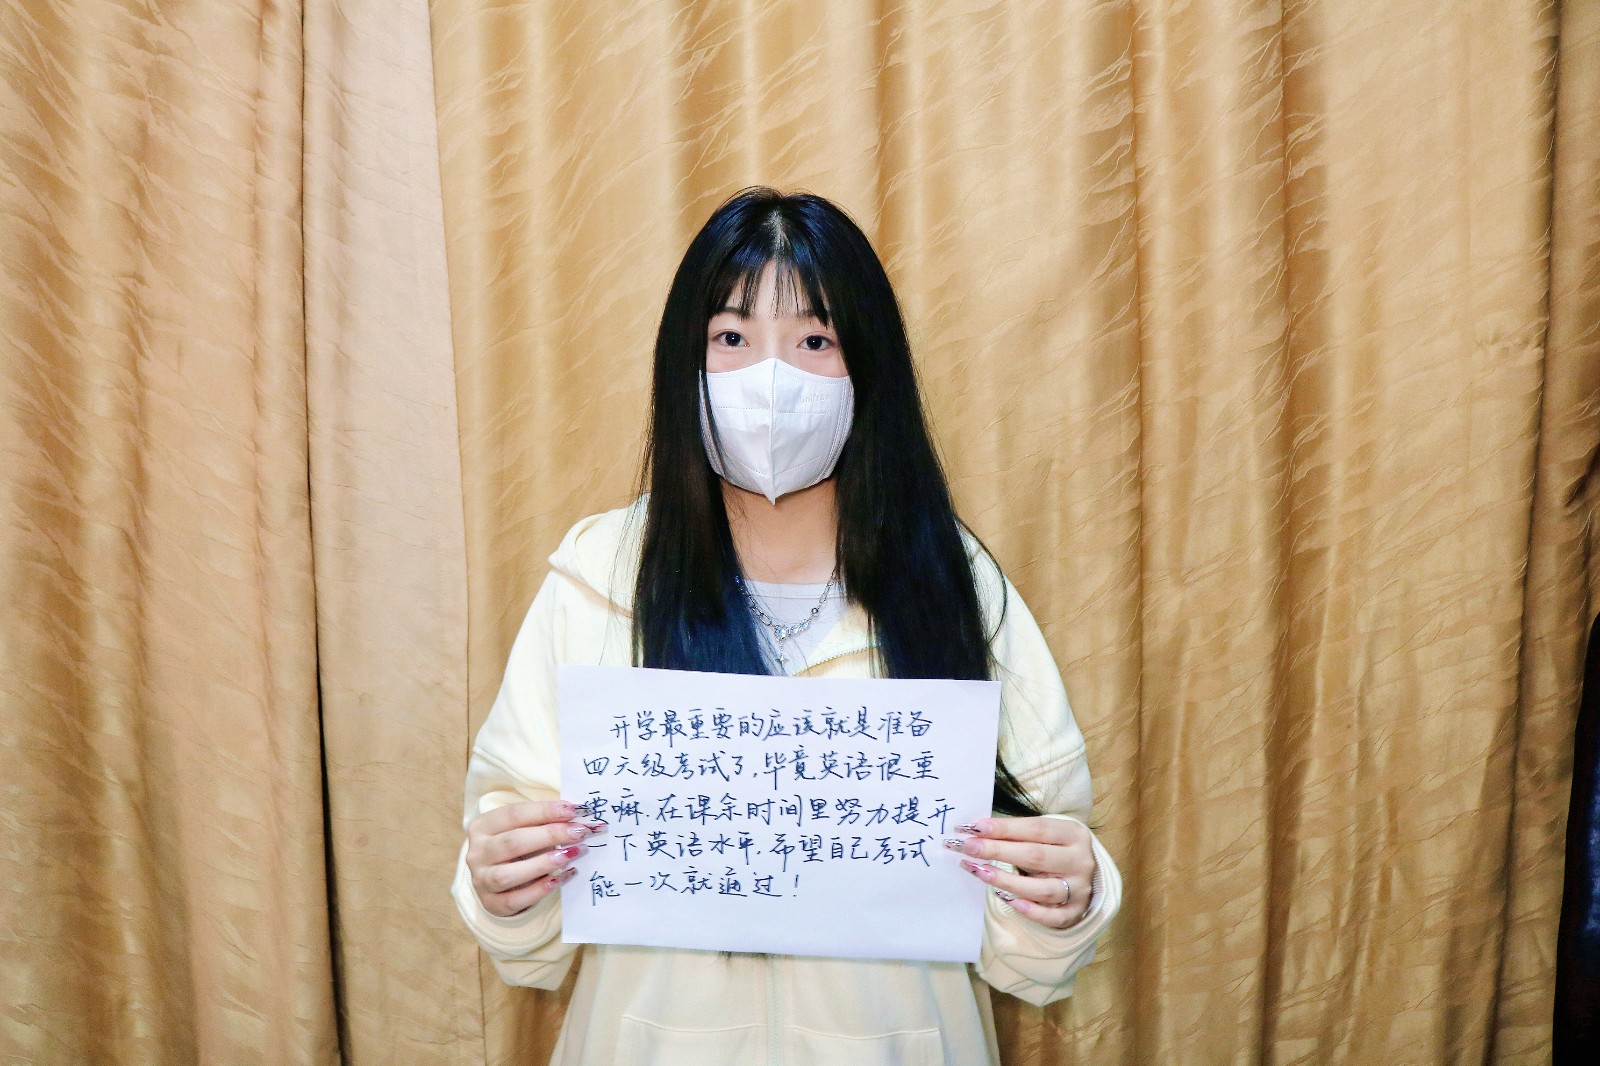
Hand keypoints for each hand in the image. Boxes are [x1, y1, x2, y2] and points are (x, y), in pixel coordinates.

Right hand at [465, 800, 603, 916]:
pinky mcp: (491, 903)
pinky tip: (559, 879)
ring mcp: (481, 880)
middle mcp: (477, 853)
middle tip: (579, 832)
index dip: (544, 811)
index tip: (573, 810)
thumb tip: (578, 819)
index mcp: (483, 826)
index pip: (513, 814)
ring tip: (570, 855)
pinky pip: (514, 900)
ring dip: (542, 864)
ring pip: (507, 874)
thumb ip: (545, 823)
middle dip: (550, 835)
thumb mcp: (525, 829)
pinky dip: (538, 891)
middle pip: (512, 842)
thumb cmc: (518, 848)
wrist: (500, 881)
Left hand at [945, 816, 1095, 929]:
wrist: (1084, 871)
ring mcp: (1080, 889)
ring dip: (1006, 880)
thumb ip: (1017, 834)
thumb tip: (976, 832)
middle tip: (967, 848)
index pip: (1036, 829)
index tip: (974, 828)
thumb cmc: (1055, 847)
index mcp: (1073, 834)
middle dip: (997, 851)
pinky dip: (1029, 910)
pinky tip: (1006, 899)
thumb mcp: (1044, 834)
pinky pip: (1052, 916)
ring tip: (979, 871)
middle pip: (1035, 856)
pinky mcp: (1076, 912)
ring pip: (1042, 889)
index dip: (1004, 828)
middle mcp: (1080, 861)